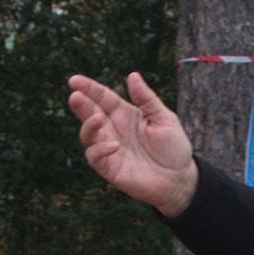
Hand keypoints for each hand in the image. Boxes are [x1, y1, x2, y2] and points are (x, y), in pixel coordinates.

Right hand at [66, 73, 197, 215]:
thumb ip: (147, 99)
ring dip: (88, 126)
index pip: (103, 97)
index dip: (89, 88)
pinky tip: (113, 144)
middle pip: (90, 113)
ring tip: (97, 119)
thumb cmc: (173, 147)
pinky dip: (99, 149)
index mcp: (125, 114)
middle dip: (81, 104)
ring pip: (88, 134)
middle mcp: (113, 129)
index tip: (74, 80)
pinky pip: (95, 156)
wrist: (179, 179)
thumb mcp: (164, 118)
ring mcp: (109, 148)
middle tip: (75, 96)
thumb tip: (132, 75)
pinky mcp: (109, 167)